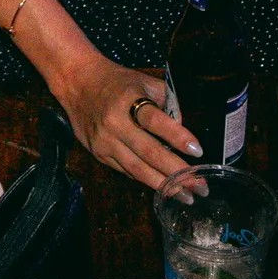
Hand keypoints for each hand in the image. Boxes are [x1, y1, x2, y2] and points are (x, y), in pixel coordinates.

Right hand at [56, 53, 204, 190]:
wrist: (77, 82)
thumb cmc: (117, 82)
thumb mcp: (144, 81)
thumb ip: (167, 103)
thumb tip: (183, 131)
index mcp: (129, 100)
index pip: (155, 121)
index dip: (177, 137)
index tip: (198, 151)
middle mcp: (115, 123)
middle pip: (150, 152)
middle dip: (178, 172)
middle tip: (201, 187)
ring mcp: (105, 141)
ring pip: (138, 169)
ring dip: (164, 185)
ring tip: (186, 196)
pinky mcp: (98, 153)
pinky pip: (126, 171)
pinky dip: (146, 179)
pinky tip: (163, 188)